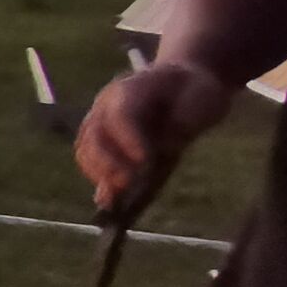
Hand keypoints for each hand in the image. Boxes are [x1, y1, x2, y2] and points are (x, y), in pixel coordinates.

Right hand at [77, 61, 231, 211]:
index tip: (146, 161)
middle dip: (108, 163)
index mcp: (132, 89)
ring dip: (100, 175)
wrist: (187, 84)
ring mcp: (102, 123)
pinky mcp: (105, 141)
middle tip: (127, 184)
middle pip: (93, 135)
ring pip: (86, 150)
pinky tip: (109, 202)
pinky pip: (93, 163)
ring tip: (115, 199)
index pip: (121, 114)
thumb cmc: (196, 90)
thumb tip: (160, 151)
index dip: (129, 139)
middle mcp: (108, 106)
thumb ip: (183, 122)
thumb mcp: (200, 99)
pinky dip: (100, 181)